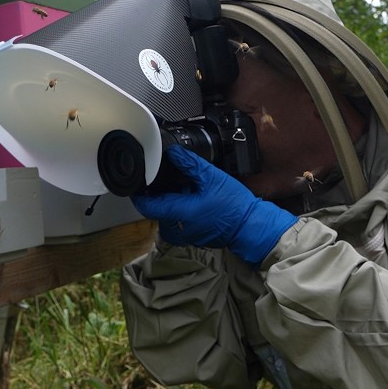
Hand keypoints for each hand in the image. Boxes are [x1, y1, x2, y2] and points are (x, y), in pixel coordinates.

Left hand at [132, 146, 297, 265]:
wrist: (250, 227)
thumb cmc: (234, 206)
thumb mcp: (212, 178)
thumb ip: (190, 164)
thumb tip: (174, 153)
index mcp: (178, 213)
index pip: (145, 205)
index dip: (138, 191)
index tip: (138, 179)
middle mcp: (175, 227)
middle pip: (154, 208)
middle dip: (156, 192)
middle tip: (163, 177)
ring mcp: (182, 234)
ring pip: (164, 213)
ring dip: (168, 199)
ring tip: (181, 185)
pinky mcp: (189, 235)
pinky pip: (175, 220)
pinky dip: (178, 207)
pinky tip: (190, 196)